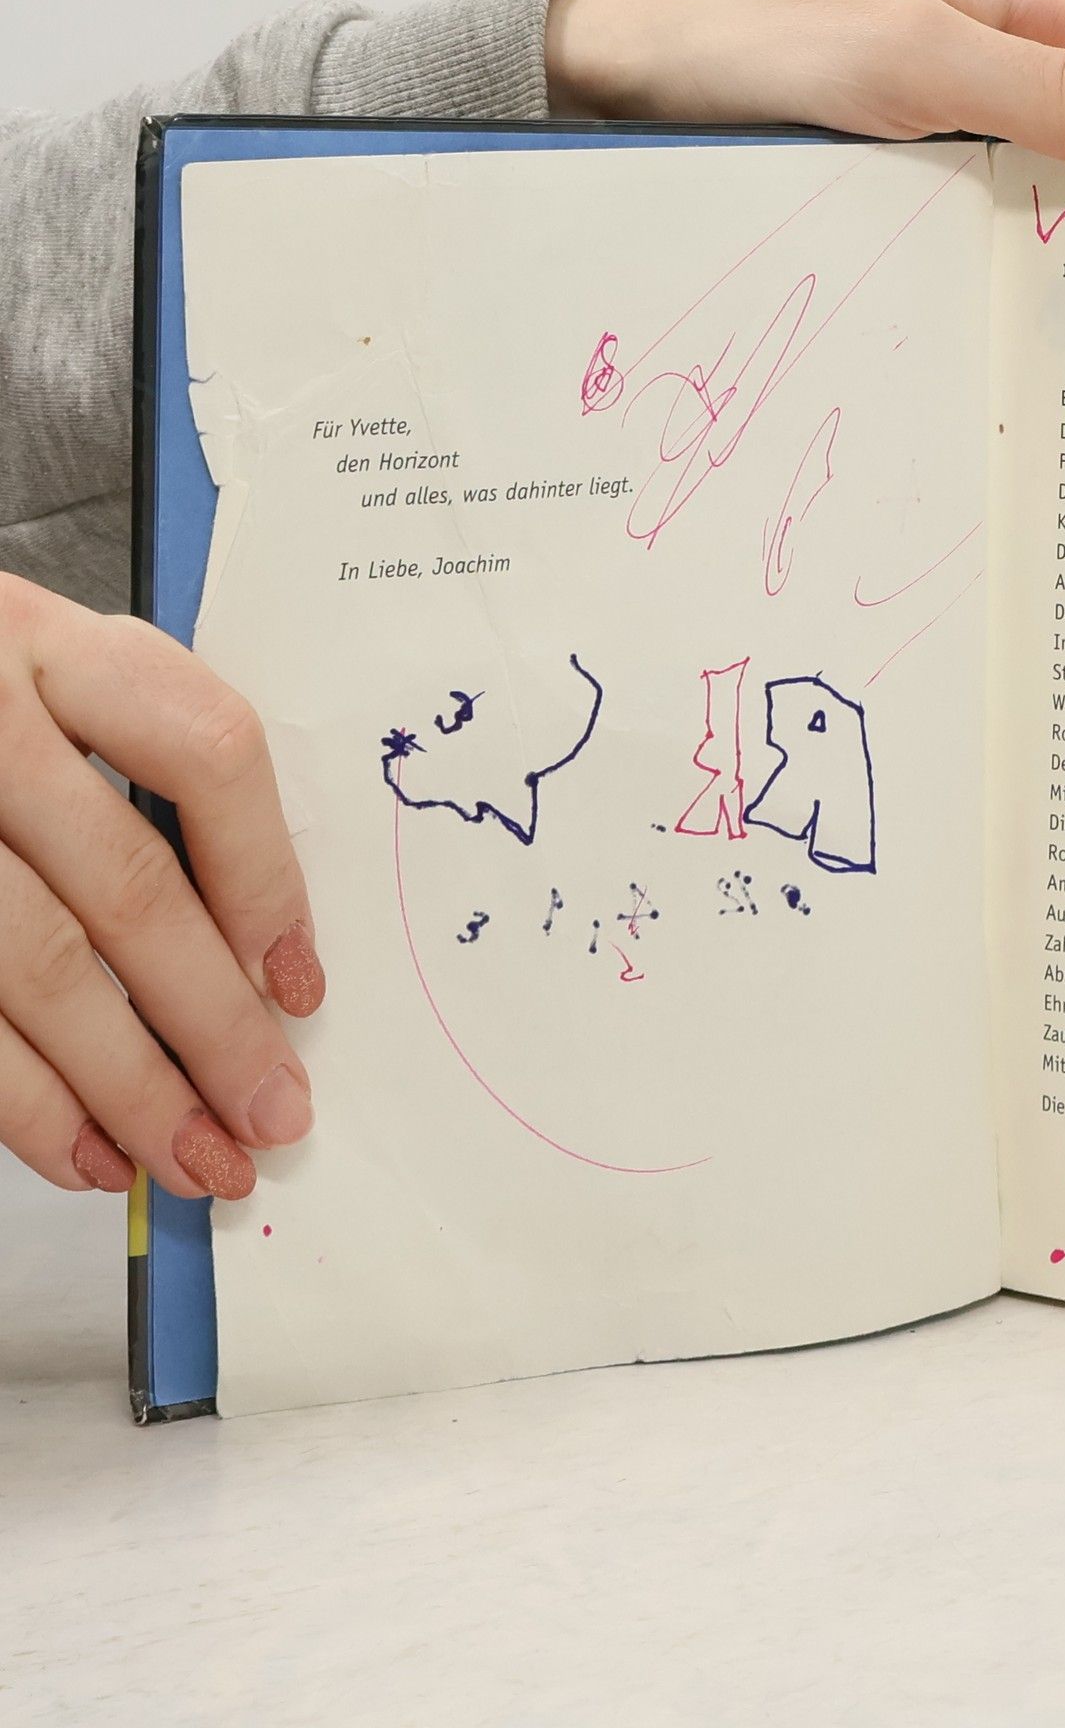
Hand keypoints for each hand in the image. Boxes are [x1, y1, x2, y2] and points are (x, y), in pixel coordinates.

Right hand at [0, 576, 322, 1200]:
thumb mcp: (45, 680)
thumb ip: (138, 769)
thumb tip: (261, 953)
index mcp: (46, 642)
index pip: (204, 753)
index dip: (267, 881)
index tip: (300, 988)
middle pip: (126, 886)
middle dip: (214, 1023)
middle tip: (274, 1115)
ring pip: (36, 966)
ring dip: (127, 1087)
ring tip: (198, 1159)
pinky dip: (24, 1104)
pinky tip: (88, 1151)